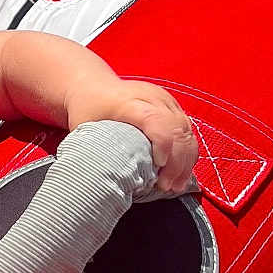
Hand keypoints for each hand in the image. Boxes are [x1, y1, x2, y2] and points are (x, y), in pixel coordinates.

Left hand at [66, 81, 197, 195]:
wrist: (93, 86)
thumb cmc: (87, 109)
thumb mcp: (84, 129)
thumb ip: (94, 153)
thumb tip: (100, 184)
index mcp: (128, 102)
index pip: (155, 120)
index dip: (163, 143)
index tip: (158, 166)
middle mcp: (152, 98)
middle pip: (177, 129)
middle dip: (177, 162)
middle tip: (166, 186)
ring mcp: (165, 100)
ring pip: (187, 132)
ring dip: (185, 162)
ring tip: (174, 186)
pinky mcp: (173, 106)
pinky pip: (188, 131)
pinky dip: (187, 155)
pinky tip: (180, 174)